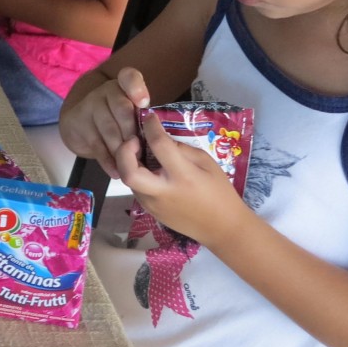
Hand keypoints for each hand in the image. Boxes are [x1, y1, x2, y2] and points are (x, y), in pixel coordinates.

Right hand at [58, 67, 149, 179]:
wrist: (80, 122)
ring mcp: (90, 105)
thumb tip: (159, 142)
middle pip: (123, 110)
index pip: (129, 77)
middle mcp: (106, 91)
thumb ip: (144, 120)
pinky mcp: (77, 123)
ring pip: (110, 130)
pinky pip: (96, 145)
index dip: (137, 88)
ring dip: (122, 150)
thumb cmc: (115, 119)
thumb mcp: (131, 113)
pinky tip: (116, 171)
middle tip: (141, 151)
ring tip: (131, 165)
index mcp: (123, 85)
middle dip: (133, 134)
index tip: (143, 103)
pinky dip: (108, 161)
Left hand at [116, 111, 247, 248]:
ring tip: (139, 152)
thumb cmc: (220, 192)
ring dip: (128, 163)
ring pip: (128, 181)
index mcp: (182, 176)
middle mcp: (163, 192)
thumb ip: (181, 149)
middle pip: (128, 171)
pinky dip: (136, 175)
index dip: (151, 127)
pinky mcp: (151, 213)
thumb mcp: (206, 162)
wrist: (223, 229)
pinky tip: (147, 169)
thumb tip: (160, 137)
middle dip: (124, 151)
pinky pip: (136, 189)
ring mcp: (154, 205)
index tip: (149, 117)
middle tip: (134, 140)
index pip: (158, 145)